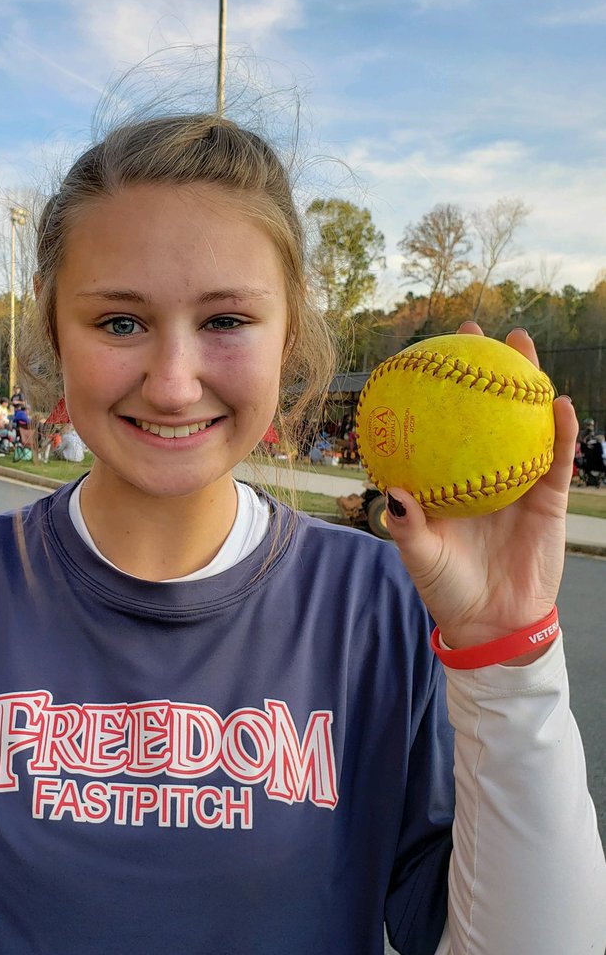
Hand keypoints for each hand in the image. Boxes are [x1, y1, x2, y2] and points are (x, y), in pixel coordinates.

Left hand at [382, 323, 576, 654]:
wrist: (494, 623)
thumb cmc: (447, 590)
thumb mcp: (421, 557)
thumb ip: (408, 528)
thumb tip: (394, 494)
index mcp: (449, 479)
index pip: (440, 423)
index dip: (436, 389)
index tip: (424, 353)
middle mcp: (483, 471)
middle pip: (484, 410)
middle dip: (482, 368)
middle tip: (476, 331)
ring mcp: (519, 481)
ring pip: (525, 422)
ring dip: (527, 382)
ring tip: (523, 348)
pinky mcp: (550, 499)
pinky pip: (557, 459)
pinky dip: (560, 432)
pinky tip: (559, 405)